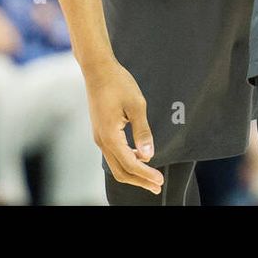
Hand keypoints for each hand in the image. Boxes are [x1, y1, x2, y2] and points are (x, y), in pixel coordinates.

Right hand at [85, 59, 163, 194]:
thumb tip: (148, 155)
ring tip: (151, 177)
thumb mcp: (136, 106)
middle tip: (157, 187)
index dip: (146, 174)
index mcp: (110, 136)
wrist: (98, 70)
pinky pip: (113, 155)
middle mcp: (102, 141)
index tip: (160, 181)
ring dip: (133, 173)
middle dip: (140, 181)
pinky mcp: (101, 132)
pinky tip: (139, 158)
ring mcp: (99, 137)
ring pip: (115, 165)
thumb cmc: (118, 84)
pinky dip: (126, 162)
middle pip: (120, 171)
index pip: (130, 164)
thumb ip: (142, 132)